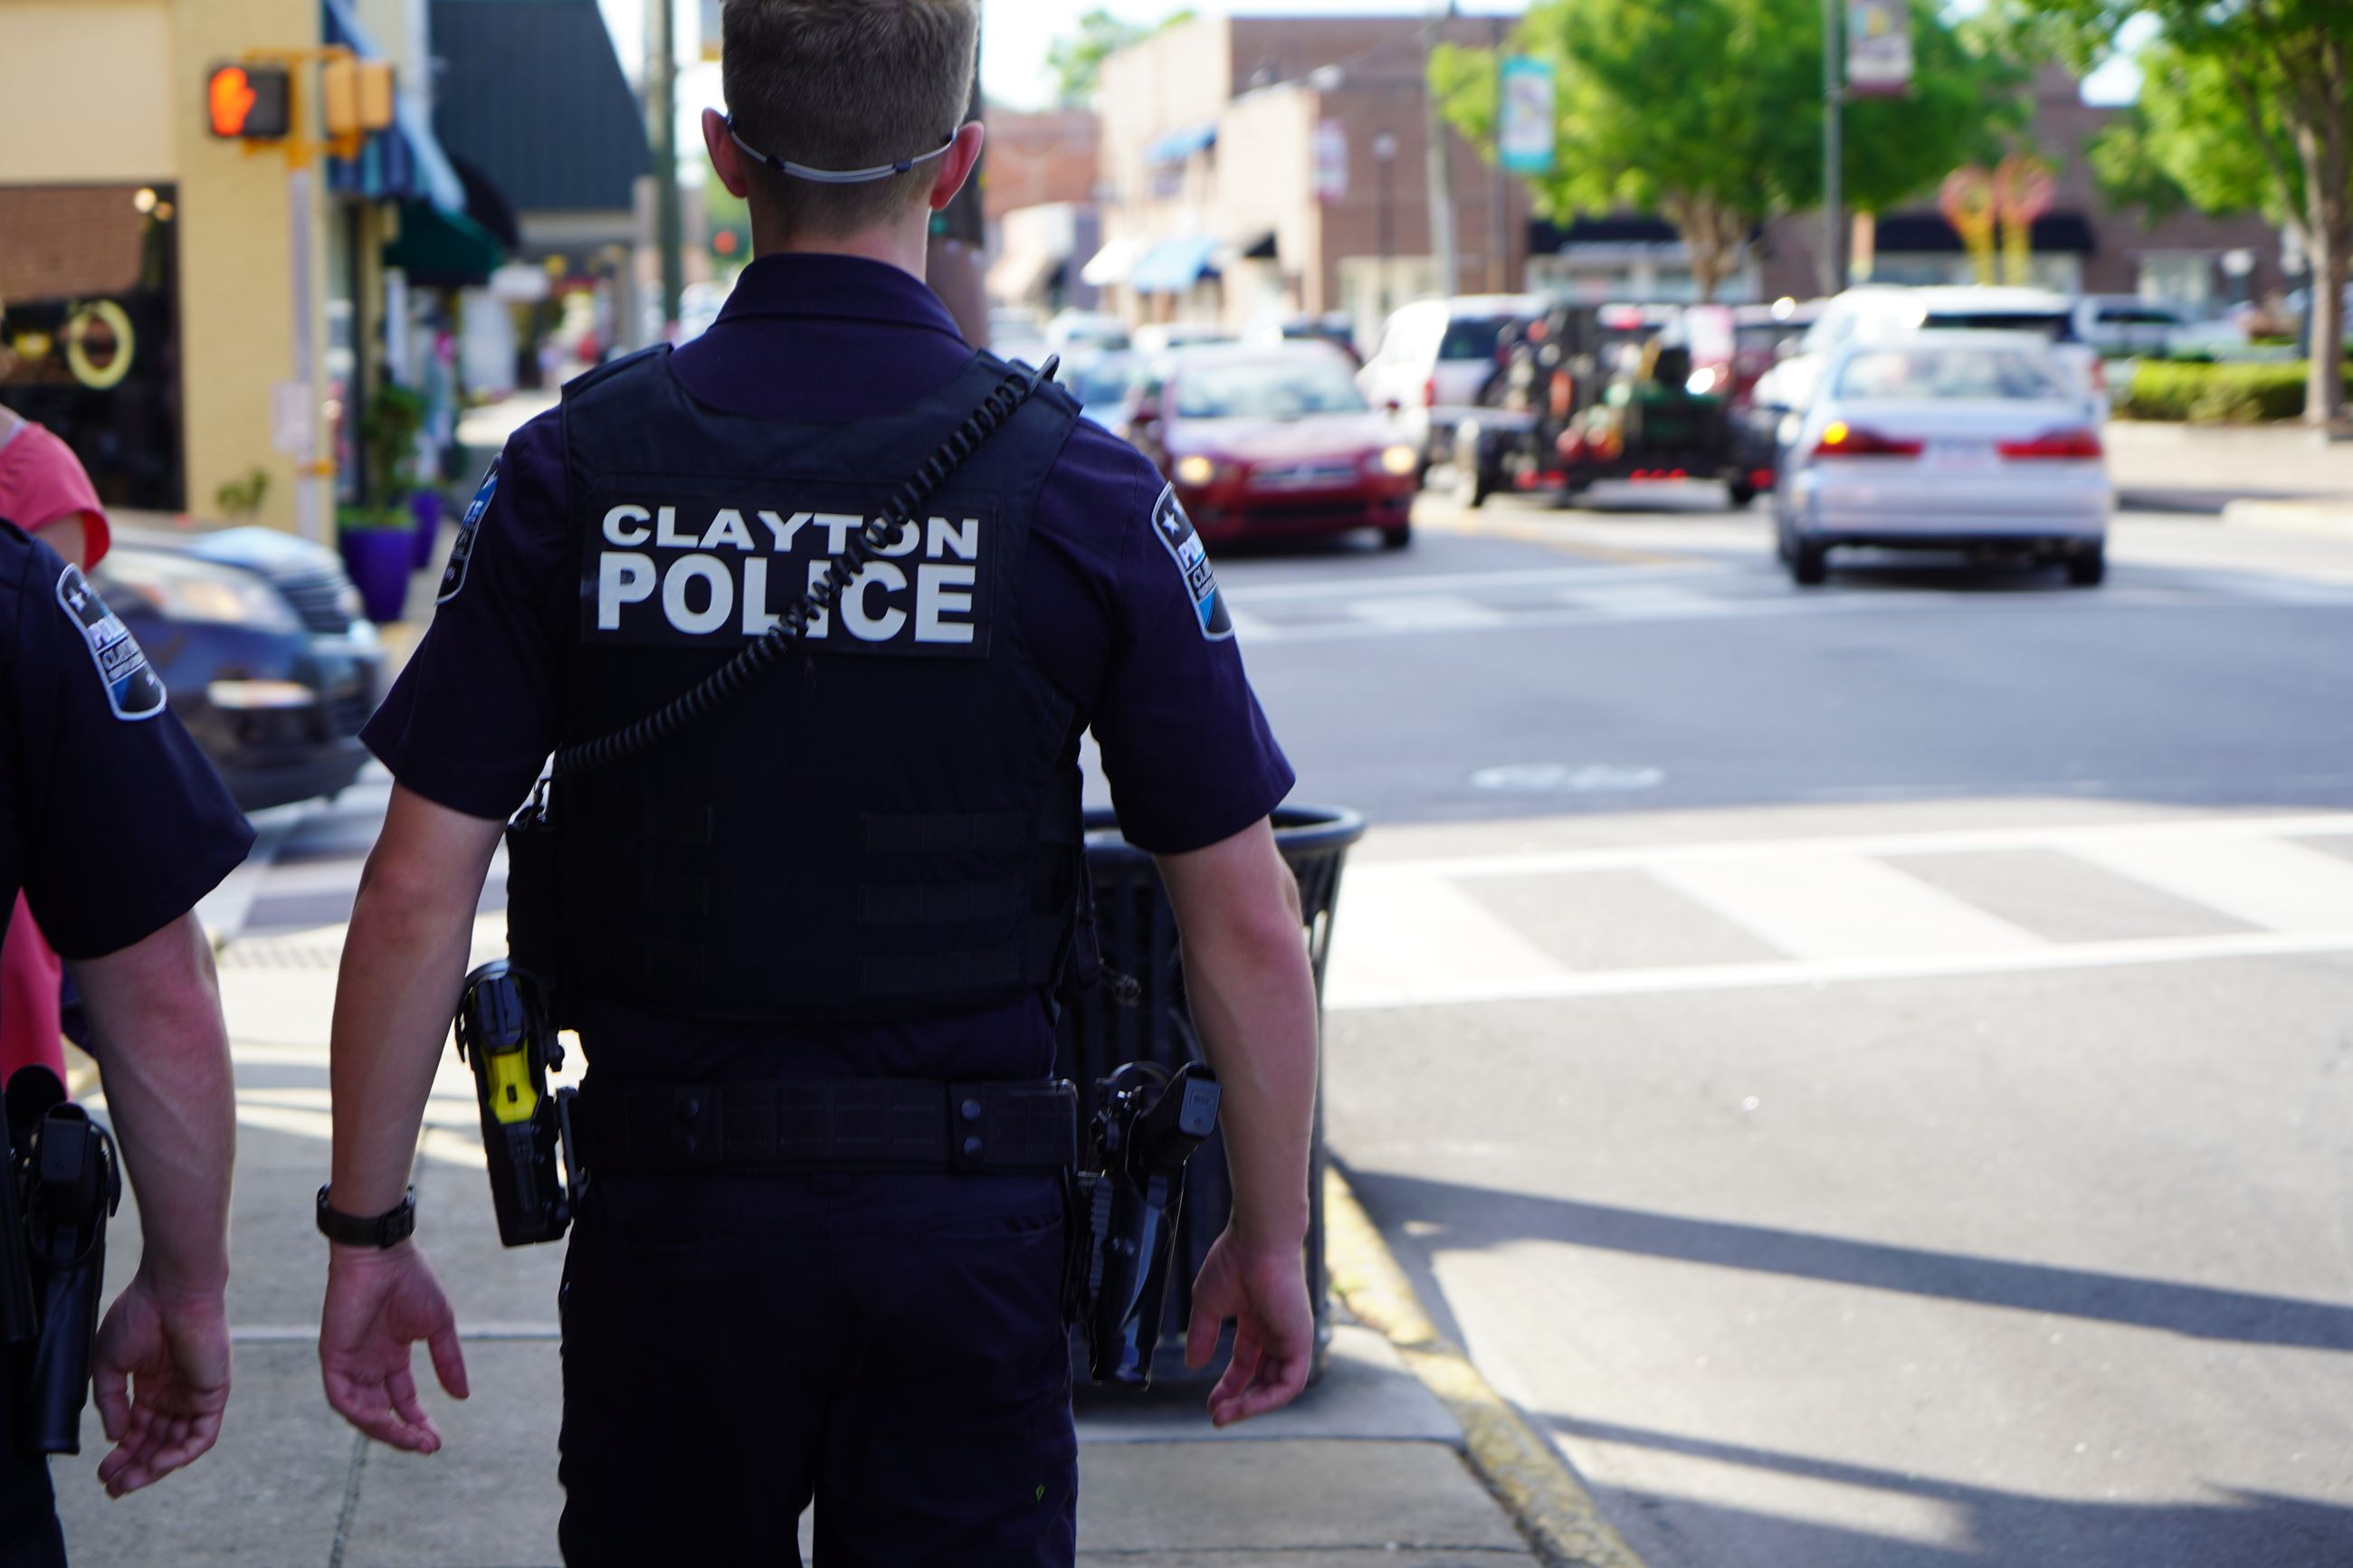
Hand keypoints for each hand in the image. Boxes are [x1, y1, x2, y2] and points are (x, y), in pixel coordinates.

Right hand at [91, 1269, 230, 1496]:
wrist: (171, 1291)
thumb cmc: (140, 1316)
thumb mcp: (110, 1364)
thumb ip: (111, 1402)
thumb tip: (115, 1436)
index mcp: (151, 1384)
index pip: (138, 1429)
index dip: (120, 1454)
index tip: (102, 1473)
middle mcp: (174, 1393)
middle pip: (156, 1442)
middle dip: (134, 1467)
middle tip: (112, 1486)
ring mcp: (195, 1394)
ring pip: (177, 1444)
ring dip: (154, 1467)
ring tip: (128, 1482)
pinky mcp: (213, 1393)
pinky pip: (202, 1434)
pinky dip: (182, 1453)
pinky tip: (158, 1464)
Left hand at [319, 1242, 468, 1452]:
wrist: (381, 1256)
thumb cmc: (410, 1281)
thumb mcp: (438, 1326)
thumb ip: (448, 1361)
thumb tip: (462, 1396)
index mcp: (391, 1356)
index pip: (402, 1399)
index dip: (418, 1421)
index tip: (436, 1440)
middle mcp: (369, 1365)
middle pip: (382, 1412)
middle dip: (404, 1433)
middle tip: (428, 1446)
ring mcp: (350, 1363)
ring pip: (362, 1412)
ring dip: (386, 1430)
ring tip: (413, 1440)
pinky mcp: (334, 1358)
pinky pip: (344, 1398)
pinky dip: (364, 1414)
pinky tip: (387, 1421)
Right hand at [1183, 1227, 1313, 1427]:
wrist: (1258, 1241)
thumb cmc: (1234, 1262)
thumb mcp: (1208, 1305)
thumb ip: (1203, 1335)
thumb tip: (1193, 1364)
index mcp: (1257, 1320)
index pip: (1246, 1362)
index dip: (1228, 1385)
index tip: (1210, 1403)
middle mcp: (1276, 1331)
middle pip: (1262, 1378)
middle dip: (1239, 1400)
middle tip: (1216, 1416)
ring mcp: (1290, 1337)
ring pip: (1277, 1386)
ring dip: (1251, 1406)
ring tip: (1224, 1416)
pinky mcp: (1300, 1341)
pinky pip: (1290, 1383)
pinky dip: (1269, 1399)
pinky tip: (1245, 1406)